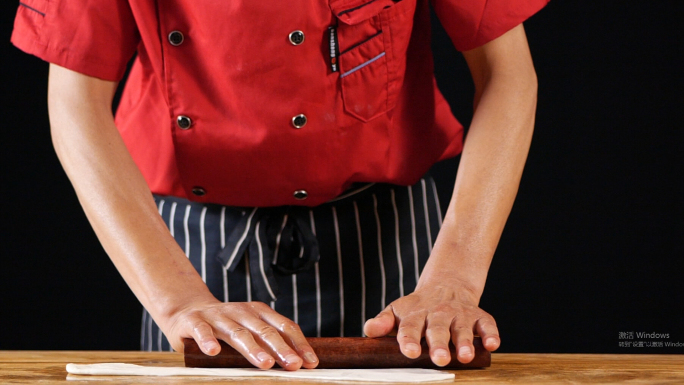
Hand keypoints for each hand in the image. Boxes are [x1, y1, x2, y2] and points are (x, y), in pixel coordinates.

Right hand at [163, 299, 318, 369]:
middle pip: (265, 331)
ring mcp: (218, 316)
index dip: (298, 343)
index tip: (310, 362)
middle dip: (281, 349)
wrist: (186, 310)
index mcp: (258, 313)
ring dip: (253, 349)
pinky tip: (213, 351)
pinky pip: (202, 331)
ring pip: (238, 333)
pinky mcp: (194, 321)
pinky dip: (208, 340)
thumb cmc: (225, 326)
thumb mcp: (250, 329)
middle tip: (294, 365)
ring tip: (265, 364)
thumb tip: (299, 362)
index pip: (283, 327)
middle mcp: (241, 312)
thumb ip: (268, 342)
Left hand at [363, 280, 499, 365]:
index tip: (410, 351)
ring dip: (465, 342)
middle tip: (439, 359)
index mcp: (415, 315)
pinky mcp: (478, 316)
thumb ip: (382, 322)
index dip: (409, 339)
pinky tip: (492, 344)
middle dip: (439, 345)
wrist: (445, 285)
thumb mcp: (396, 311)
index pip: (410, 327)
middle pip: (438, 329)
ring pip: (462, 329)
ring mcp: (459, 315)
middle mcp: (438, 314)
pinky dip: (491, 334)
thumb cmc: (417, 308)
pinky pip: (487, 324)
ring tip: (464, 356)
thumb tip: (368, 331)